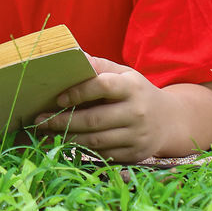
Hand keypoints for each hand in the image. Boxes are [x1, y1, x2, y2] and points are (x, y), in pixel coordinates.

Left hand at [30, 56, 173, 162]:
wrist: (170, 120)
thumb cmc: (137, 92)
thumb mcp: (124, 74)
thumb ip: (99, 67)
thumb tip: (74, 55)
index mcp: (132, 87)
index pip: (102, 86)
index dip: (78, 92)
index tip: (58, 98)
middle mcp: (137, 112)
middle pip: (95, 120)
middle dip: (63, 121)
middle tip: (41, 120)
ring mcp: (137, 136)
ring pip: (96, 141)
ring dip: (68, 138)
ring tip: (48, 133)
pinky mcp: (135, 154)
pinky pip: (103, 154)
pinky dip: (83, 150)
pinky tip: (67, 143)